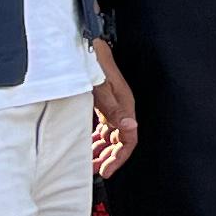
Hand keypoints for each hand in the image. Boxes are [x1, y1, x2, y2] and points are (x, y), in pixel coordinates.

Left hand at [87, 40, 137, 177]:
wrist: (84, 44)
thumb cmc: (93, 62)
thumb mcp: (101, 87)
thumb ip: (114, 109)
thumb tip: (131, 128)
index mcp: (124, 105)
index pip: (128, 139)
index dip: (118, 157)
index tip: (106, 170)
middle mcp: (120, 108)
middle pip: (120, 141)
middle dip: (109, 158)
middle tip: (96, 171)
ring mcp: (111, 106)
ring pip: (110, 136)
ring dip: (101, 151)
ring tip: (90, 163)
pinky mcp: (101, 104)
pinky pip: (102, 128)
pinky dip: (95, 140)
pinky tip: (87, 146)